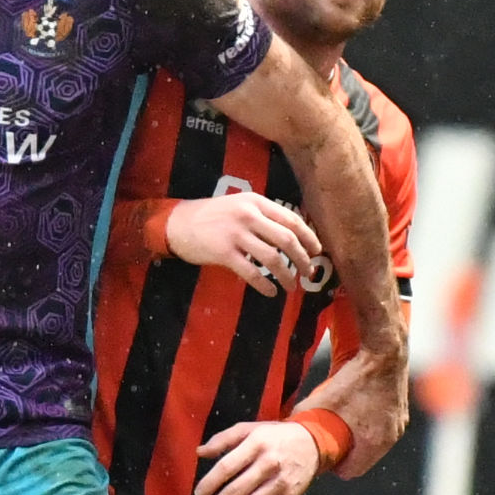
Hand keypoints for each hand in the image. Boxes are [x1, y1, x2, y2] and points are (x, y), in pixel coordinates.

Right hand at [165, 193, 320, 295]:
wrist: (177, 223)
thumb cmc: (210, 216)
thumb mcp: (239, 206)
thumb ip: (262, 215)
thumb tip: (290, 235)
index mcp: (256, 202)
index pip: (292, 220)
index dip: (309, 237)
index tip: (317, 251)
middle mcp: (249, 215)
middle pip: (287, 239)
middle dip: (303, 259)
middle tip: (308, 272)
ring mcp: (236, 234)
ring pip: (273, 258)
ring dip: (286, 275)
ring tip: (291, 287)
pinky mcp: (224, 253)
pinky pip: (252, 272)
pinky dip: (264, 285)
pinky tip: (270, 292)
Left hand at [193, 420, 319, 494]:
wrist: (312, 442)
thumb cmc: (274, 436)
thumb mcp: (249, 429)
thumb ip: (223, 439)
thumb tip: (200, 452)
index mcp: (255, 444)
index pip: (226, 468)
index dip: (209, 484)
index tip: (199, 494)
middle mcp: (268, 465)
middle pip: (236, 491)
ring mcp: (281, 484)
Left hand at [309, 342, 407, 478]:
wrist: (385, 353)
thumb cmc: (356, 378)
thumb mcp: (323, 399)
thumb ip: (303, 414)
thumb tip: (287, 422)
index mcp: (372, 442)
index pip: (351, 472)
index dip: (334, 466)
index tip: (324, 456)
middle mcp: (390, 438)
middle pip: (363, 459)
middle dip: (346, 454)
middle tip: (330, 441)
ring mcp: (399, 425)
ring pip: (375, 445)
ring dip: (359, 441)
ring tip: (344, 427)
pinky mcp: (402, 412)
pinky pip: (384, 430)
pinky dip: (371, 427)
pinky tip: (358, 413)